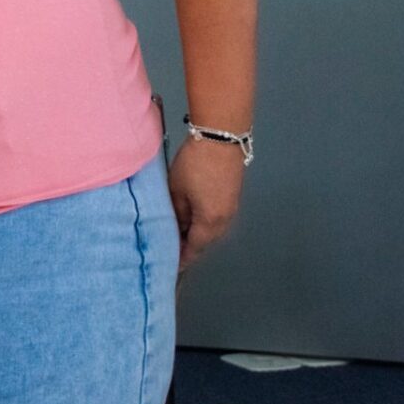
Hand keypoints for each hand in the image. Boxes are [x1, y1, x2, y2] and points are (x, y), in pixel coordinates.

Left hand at [168, 135, 244, 268]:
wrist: (221, 138)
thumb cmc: (195, 163)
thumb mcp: (176, 190)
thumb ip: (177, 213)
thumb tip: (177, 227)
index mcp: (210, 223)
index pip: (194, 249)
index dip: (182, 258)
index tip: (171, 265)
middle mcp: (225, 220)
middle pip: (205, 242)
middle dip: (189, 247)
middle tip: (171, 248)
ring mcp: (231, 208)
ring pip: (212, 230)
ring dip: (197, 234)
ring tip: (179, 232)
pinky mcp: (232, 197)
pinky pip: (217, 218)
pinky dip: (204, 222)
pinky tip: (192, 216)